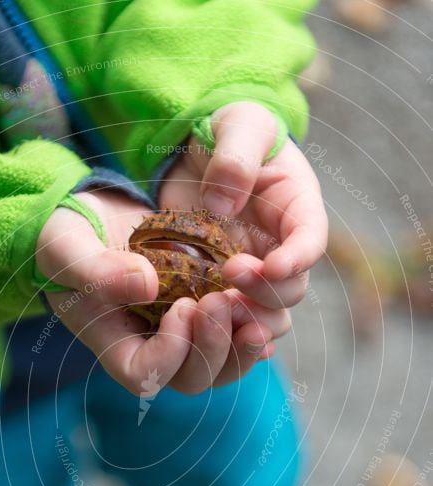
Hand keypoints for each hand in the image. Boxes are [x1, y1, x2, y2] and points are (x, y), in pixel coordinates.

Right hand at [36, 190, 276, 395]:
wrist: (91, 217)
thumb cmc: (66, 238)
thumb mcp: (66, 248)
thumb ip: (96, 270)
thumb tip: (147, 285)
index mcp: (116, 345)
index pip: (146, 375)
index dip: (170, 354)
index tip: (180, 308)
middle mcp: (155, 349)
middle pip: (193, 379)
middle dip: (212, 348)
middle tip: (218, 302)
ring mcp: (185, 335)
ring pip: (224, 366)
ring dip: (241, 344)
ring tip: (250, 310)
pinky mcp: (208, 313)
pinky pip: (239, 337)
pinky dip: (255, 328)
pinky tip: (265, 311)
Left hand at [160, 101, 327, 338]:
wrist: (198, 151)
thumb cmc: (228, 130)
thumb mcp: (238, 124)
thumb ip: (235, 156)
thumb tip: (222, 205)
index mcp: (297, 207)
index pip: (310, 239)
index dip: (298, 257)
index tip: (273, 264)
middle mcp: (282, 248)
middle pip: (291, 287)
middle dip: (265, 288)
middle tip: (229, 273)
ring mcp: (254, 272)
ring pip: (268, 314)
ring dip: (249, 319)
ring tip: (219, 310)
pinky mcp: (224, 288)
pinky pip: (236, 321)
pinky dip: (230, 335)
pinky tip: (211, 339)